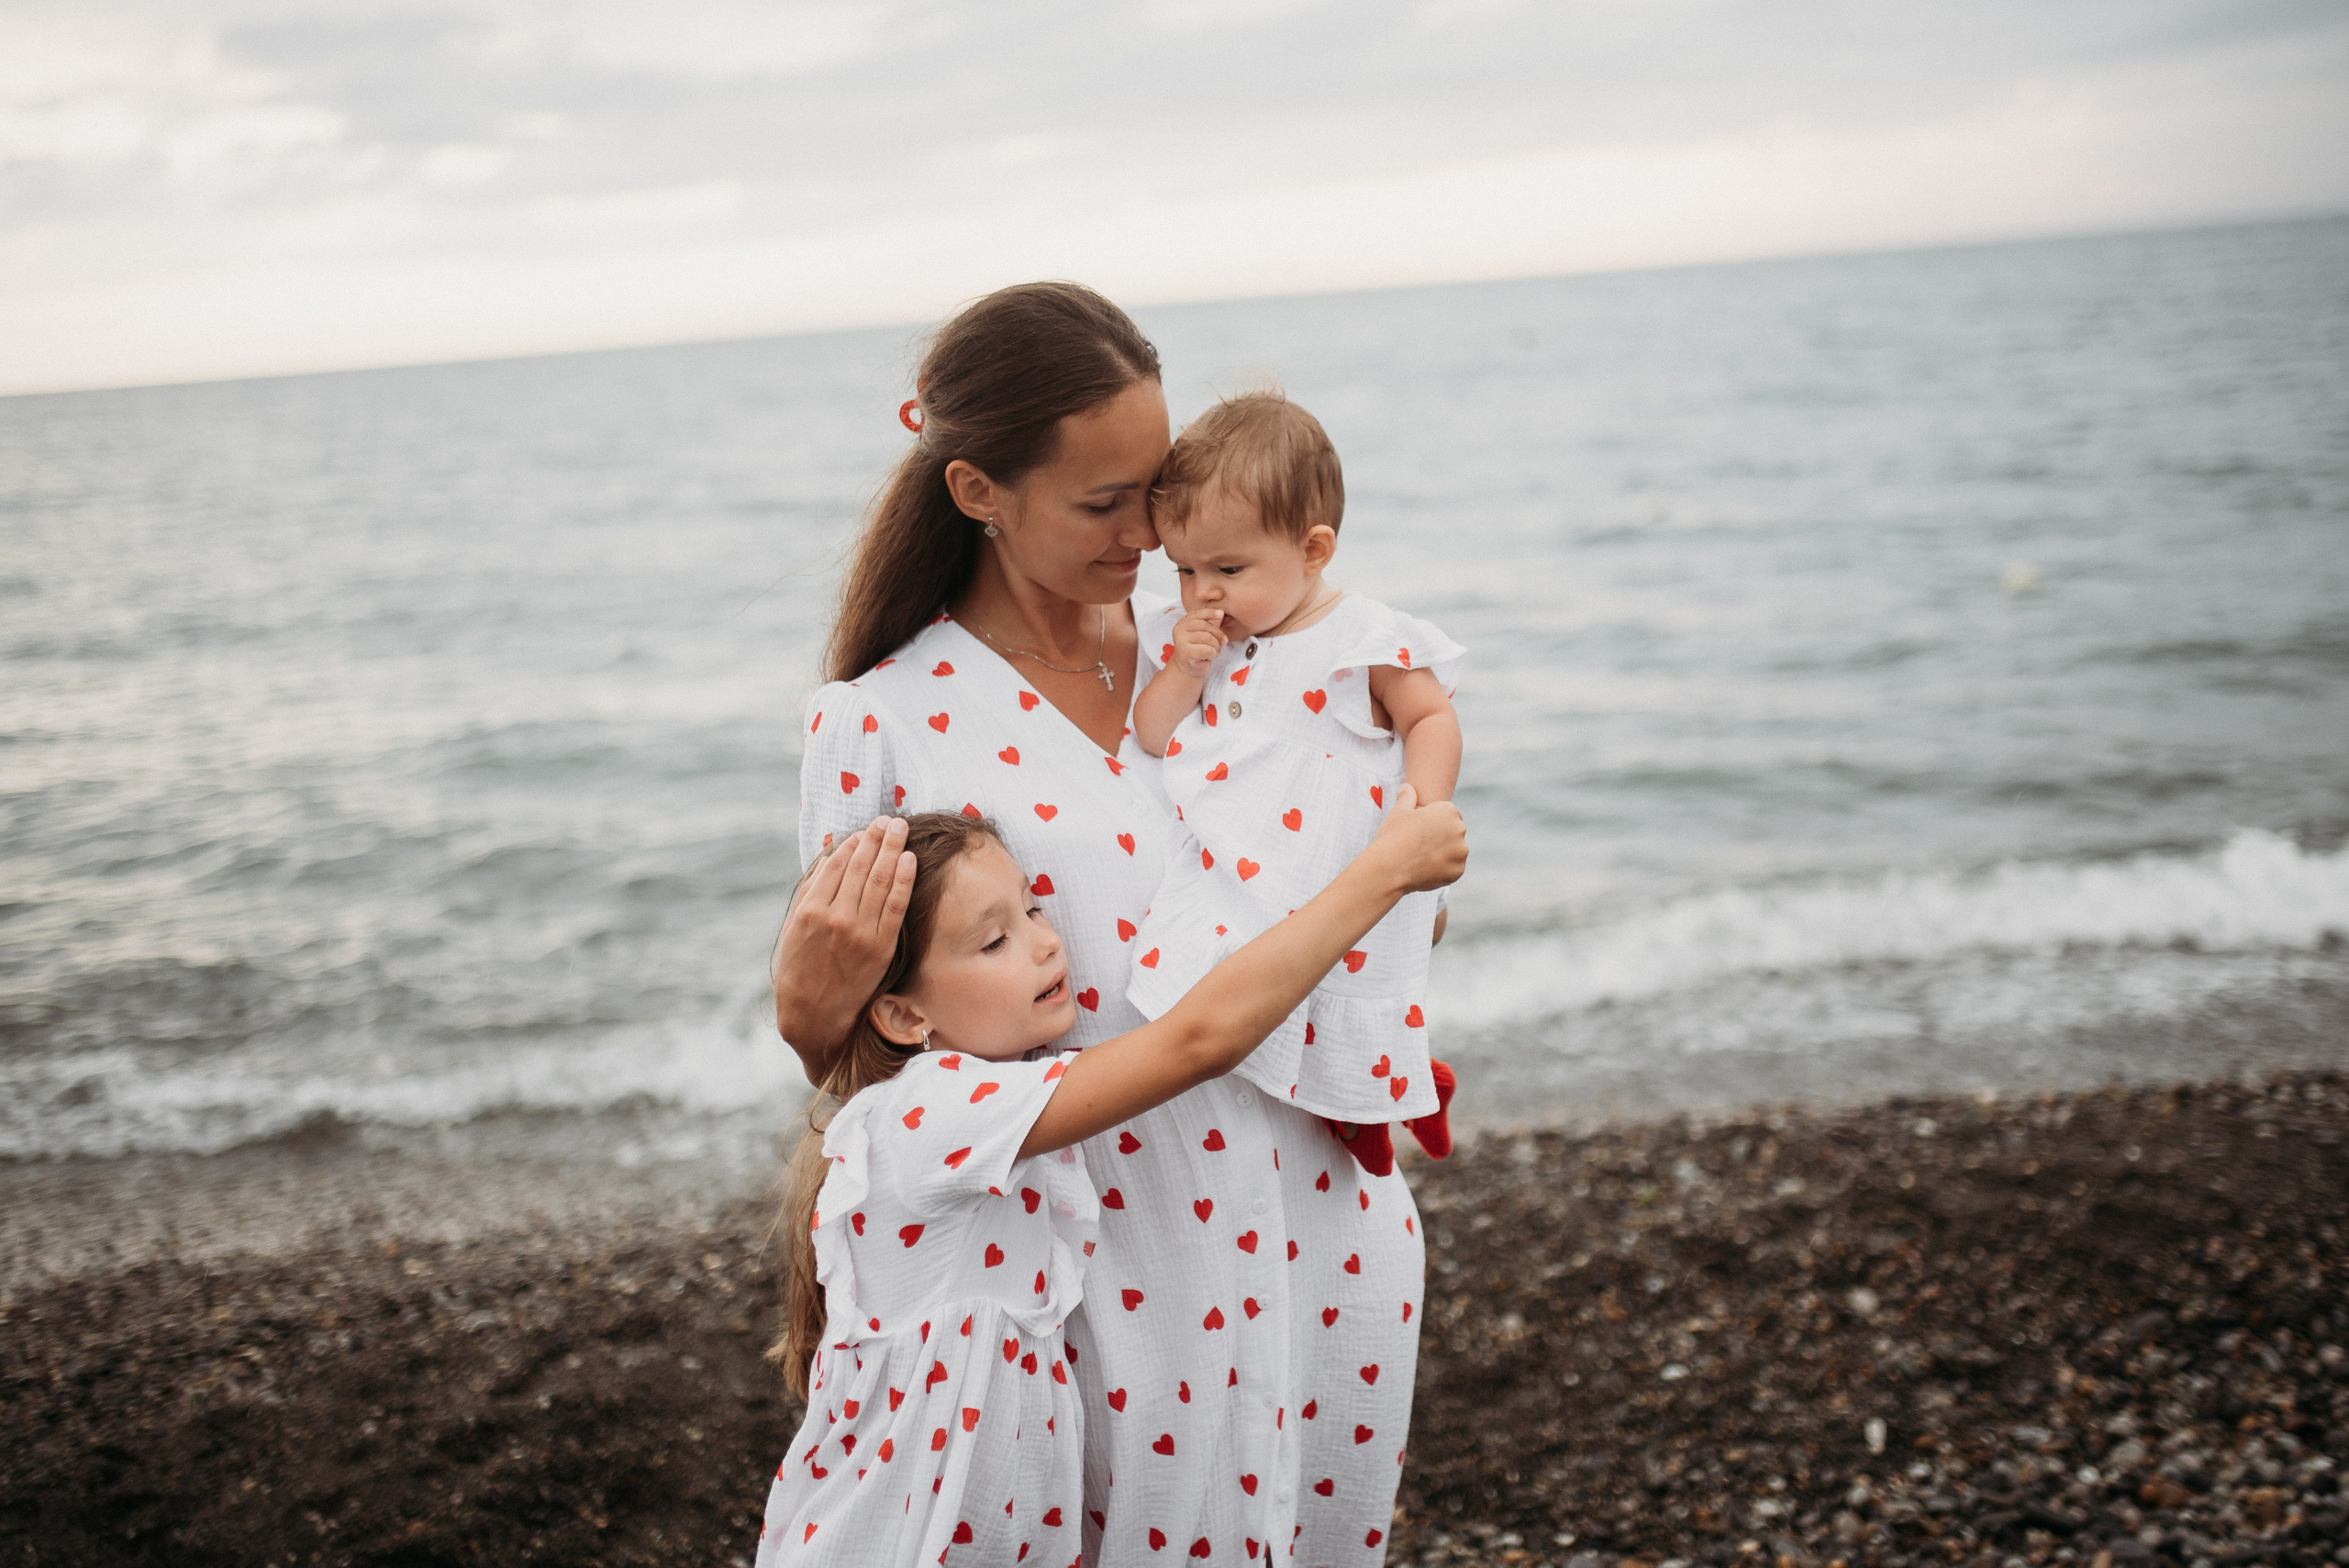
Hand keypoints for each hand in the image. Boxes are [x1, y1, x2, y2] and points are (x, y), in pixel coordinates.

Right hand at [771, 817, 915, 1072]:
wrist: (815, 1016)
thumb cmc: (798, 972)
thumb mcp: (792, 930)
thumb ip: (809, 894)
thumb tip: (830, 860)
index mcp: (810, 910)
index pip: (836, 865)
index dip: (853, 844)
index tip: (864, 830)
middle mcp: (835, 917)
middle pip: (861, 866)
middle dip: (876, 838)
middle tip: (889, 820)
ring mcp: (860, 932)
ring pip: (880, 880)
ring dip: (892, 849)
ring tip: (900, 829)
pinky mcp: (881, 947)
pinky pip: (896, 906)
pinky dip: (904, 880)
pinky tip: (909, 859)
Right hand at [1171, 607, 1226, 676]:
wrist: (1187, 669)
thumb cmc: (1198, 650)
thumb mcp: (1204, 634)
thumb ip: (1211, 623)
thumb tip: (1221, 613)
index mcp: (1183, 623)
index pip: (1198, 614)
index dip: (1211, 613)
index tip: (1221, 614)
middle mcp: (1179, 630)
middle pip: (1205, 626)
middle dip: (1218, 635)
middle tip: (1223, 643)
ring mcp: (1181, 641)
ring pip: (1208, 638)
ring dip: (1216, 646)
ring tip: (1214, 651)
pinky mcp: (1186, 653)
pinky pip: (1208, 650)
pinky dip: (1213, 654)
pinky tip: (1208, 658)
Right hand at [1365, 784, 1467, 892]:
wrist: (1389, 869)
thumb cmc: (1393, 836)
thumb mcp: (1398, 811)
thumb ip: (1407, 797)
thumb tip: (1407, 787)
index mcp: (1448, 810)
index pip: (1448, 815)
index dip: (1433, 823)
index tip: (1420, 831)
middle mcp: (1460, 829)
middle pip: (1454, 832)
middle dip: (1442, 838)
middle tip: (1420, 846)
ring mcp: (1461, 851)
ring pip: (1455, 851)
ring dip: (1444, 854)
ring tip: (1422, 859)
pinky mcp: (1458, 870)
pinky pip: (1453, 868)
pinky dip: (1443, 870)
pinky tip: (1426, 869)